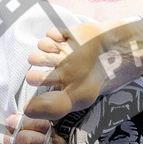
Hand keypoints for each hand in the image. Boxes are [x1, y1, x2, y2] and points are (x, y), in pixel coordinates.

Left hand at [24, 18, 142, 119]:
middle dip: (39, 62)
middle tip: (50, 65)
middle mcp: (57, 64)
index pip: (36, 80)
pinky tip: (63, 41)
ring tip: (57, 53)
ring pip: (41, 46)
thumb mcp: (77, 99)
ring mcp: (62, 48)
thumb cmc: (96, 79)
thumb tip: (26, 111)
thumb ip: (53, 107)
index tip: (41, 79)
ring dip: (45, 49)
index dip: (35, 78)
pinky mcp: (67, 35)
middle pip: (35, 60)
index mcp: (58, 80)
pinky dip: (54, 36)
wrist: (116, 55)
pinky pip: (52, 32)